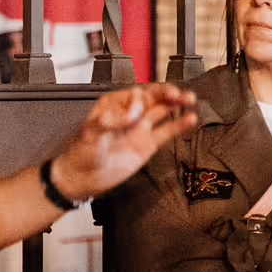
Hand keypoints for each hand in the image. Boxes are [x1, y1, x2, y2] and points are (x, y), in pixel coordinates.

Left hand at [50, 84, 198, 201]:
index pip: (132, 96)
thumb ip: (110, 121)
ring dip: (176, 103)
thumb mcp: (90, 134)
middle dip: (165, 93)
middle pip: (152, 97)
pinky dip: (179, 125)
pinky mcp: (148, 144)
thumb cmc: (81, 153)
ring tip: (189, 98)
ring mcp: (140, 128)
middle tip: (177, 94)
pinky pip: (166, 131)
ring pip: (162, 110)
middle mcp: (130, 113)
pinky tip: (190, 119)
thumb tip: (130, 113)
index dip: (139, 101)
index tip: (137, 114)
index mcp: (114, 105)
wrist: (84, 178)